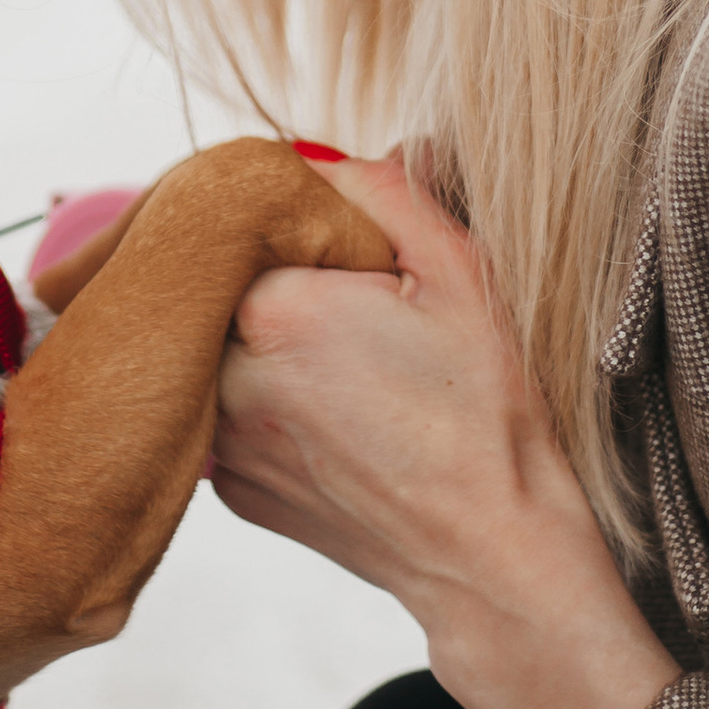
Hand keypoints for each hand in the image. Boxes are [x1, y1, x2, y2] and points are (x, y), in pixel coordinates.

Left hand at [211, 150, 679, 708]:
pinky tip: (343, 422)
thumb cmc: (487, 415)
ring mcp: (219, 438)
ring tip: (358, 375)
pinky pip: (232, 411)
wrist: (490, 552)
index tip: (363, 264)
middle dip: (285, 282)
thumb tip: (320, 156)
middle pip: (229, 285)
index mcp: (273, 306)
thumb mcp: (461, 273)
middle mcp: (224, 373)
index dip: (313, 232)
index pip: (253, 222)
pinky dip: (273, 404)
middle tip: (362, 319)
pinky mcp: (230, 486)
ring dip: (271, 344)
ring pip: (227, 349)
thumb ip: (384, 190)